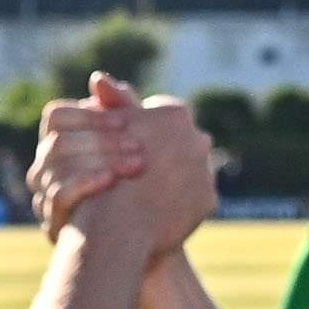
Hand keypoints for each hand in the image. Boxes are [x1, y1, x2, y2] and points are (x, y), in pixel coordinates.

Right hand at [25, 79, 148, 233]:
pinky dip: (85, 183)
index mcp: (60, 145)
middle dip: (102, 141)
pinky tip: (113, 181)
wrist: (141, 240)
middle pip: (58, 141)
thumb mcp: (136, 144)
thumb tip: (99, 80)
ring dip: (97, 160)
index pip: (56, 117)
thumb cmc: (140, 186)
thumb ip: (120, 111)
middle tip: (140, 146)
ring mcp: (43, 195)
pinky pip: (57, 196)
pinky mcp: (52, 223)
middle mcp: (44, 169)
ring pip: (56, 165)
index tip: (125, 121)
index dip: (89, 117)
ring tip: (137, 164)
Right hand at [101, 91, 222, 250]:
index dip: (137, 132)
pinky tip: (157, 212)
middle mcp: (198, 137)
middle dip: (161, 153)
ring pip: (188, 169)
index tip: (122, 148)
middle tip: (132, 173)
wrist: (117, 229)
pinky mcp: (209, 200)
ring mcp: (206, 170)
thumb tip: (100, 79)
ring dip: (172, 177)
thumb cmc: (104, 174)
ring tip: (144, 196)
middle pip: (178, 141)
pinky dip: (180, 203)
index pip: (160, 116)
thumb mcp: (106, 135)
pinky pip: (194, 198)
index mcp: (174, 114)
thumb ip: (113, 104)